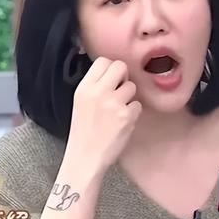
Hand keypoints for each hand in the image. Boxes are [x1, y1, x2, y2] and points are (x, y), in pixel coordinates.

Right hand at [64, 57, 141, 172]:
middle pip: (120, 67)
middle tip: (119, 91)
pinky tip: (123, 122)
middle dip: (123, 77)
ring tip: (119, 110)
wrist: (85, 157)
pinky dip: (133, 113)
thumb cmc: (84, 131)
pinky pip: (138, 105)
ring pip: (132, 86)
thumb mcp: (80, 102)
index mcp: (84, 87)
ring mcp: (113, 103)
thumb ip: (94, 86)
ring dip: (129, 97)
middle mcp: (98, 92)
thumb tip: (113, 72)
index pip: (103, 61)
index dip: (111, 69)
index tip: (111, 80)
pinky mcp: (126, 116)